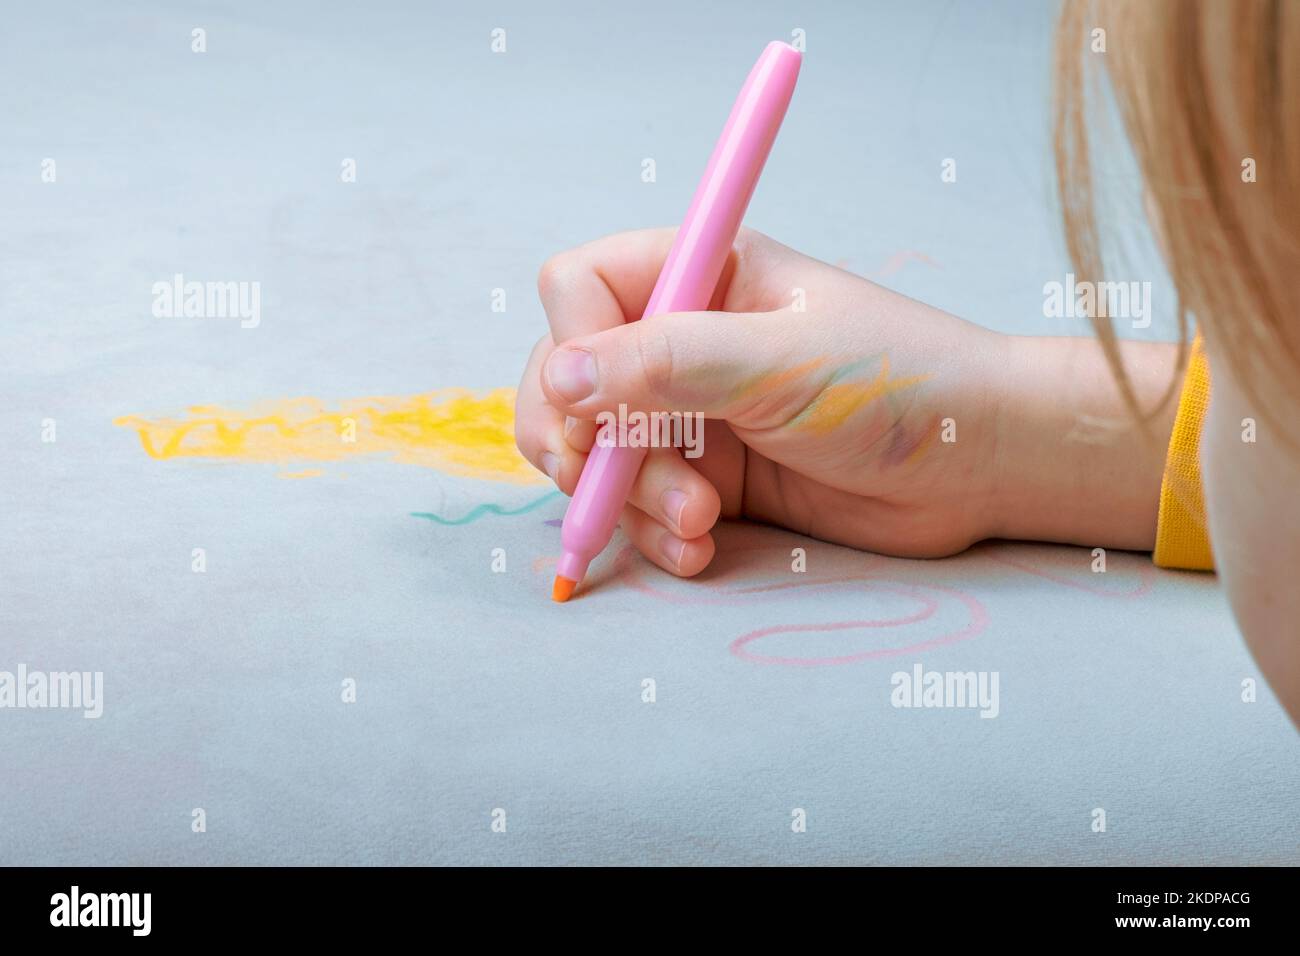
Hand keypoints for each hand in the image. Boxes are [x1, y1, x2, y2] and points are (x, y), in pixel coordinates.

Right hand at [515, 227, 1174, 575]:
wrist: (981, 465)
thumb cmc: (901, 385)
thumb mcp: (781, 364)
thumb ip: (667, 364)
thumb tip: (558, 374)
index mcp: (701, 274)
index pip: (579, 287)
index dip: (569, 345)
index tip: (593, 407)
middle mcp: (685, 340)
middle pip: (567, 378)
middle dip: (586, 440)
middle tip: (611, 480)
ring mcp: (693, 413)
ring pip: (598, 453)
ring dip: (629, 498)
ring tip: (699, 520)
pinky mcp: (711, 478)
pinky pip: (642, 508)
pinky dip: (656, 534)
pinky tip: (701, 547)